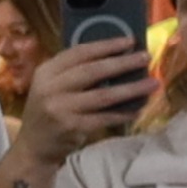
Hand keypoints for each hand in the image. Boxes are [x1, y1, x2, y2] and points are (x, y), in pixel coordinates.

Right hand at [16, 35, 158, 163]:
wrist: (33, 146)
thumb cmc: (48, 112)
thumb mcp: (51, 87)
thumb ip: (72, 72)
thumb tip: (116, 57)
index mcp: (45, 72)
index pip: (78, 53)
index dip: (105, 45)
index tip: (130, 41)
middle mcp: (50, 88)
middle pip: (93, 71)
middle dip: (123, 63)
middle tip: (146, 58)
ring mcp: (60, 108)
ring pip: (103, 95)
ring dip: (132, 89)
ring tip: (153, 83)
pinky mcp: (71, 127)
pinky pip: (104, 117)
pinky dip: (123, 113)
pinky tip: (138, 109)